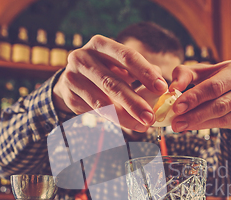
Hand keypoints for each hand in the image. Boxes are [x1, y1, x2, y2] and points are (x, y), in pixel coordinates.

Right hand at [52, 35, 167, 130]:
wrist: (72, 80)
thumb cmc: (105, 70)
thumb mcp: (120, 65)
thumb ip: (139, 71)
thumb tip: (160, 83)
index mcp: (100, 44)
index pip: (126, 56)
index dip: (145, 73)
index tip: (162, 88)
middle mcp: (83, 57)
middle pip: (113, 82)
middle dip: (135, 102)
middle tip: (151, 116)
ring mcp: (72, 76)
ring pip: (102, 102)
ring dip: (125, 116)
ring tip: (143, 125)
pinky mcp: (69, 95)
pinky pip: (95, 111)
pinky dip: (114, 119)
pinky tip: (129, 124)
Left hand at [169, 60, 230, 132]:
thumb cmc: (214, 78)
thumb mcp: (199, 72)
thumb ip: (184, 75)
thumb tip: (173, 88)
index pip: (215, 86)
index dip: (195, 97)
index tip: (176, 107)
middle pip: (221, 105)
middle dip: (195, 114)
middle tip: (176, 122)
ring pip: (223, 118)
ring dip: (199, 123)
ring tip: (180, 125)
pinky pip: (227, 125)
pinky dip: (207, 127)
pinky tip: (194, 126)